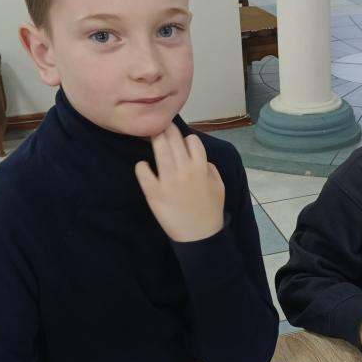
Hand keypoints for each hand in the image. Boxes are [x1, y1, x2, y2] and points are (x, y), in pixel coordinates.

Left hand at [134, 123, 224, 241]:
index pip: (192, 141)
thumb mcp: (219, 186)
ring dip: (155, 139)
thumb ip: (210, 169)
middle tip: (160, 124)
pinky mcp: (154, 193)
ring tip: (149, 134)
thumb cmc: (211, 211)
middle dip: (166, 129)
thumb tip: (200, 158)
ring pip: (159, 150)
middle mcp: (184, 170)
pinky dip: (142, 167)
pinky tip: (142, 166)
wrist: (200, 237)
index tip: (181, 139)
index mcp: (201, 167)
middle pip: (174, 140)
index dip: (186, 138)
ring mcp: (168, 181)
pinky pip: (144, 174)